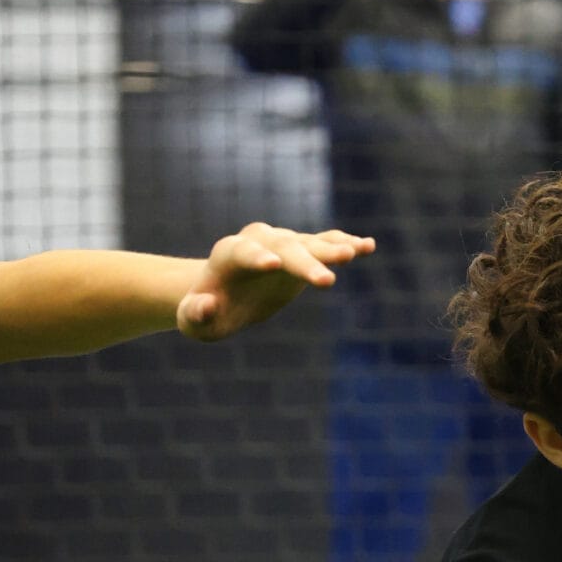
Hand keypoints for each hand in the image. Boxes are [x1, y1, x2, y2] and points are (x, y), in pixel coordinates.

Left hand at [177, 224, 374, 339]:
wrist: (222, 293)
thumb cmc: (205, 311)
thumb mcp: (194, 320)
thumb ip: (195, 314)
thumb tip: (208, 305)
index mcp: (229, 254)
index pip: (243, 251)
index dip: (256, 257)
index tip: (272, 265)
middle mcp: (259, 241)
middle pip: (284, 246)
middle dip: (305, 262)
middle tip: (327, 281)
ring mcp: (283, 243)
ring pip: (308, 243)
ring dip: (332, 248)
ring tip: (357, 251)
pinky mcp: (302, 251)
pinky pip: (325, 243)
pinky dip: (344, 244)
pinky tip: (368, 246)